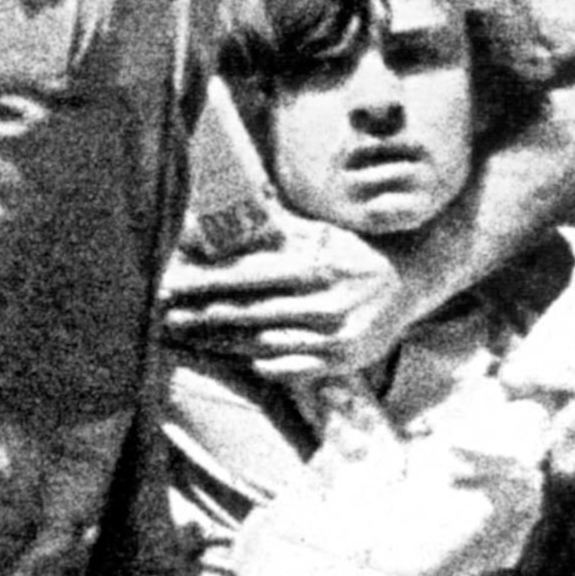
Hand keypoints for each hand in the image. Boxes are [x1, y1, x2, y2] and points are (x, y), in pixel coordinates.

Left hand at [161, 213, 410, 378]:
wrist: (409, 281)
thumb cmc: (353, 252)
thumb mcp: (319, 232)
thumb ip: (275, 226)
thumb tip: (229, 208)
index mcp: (317, 265)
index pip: (250, 275)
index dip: (207, 281)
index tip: (172, 284)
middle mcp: (326, 302)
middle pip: (250, 312)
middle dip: (203, 315)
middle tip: (165, 315)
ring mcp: (334, 337)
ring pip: (263, 342)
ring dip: (220, 341)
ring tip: (186, 336)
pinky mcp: (341, 362)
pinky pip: (287, 367)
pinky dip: (258, 361)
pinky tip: (230, 355)